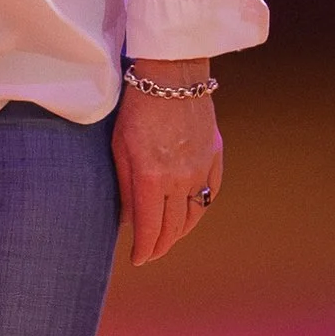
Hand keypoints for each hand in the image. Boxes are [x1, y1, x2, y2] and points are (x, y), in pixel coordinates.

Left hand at [112, 62, 221, 264]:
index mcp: (151, 178)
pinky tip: (191, 214)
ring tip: (168, 239)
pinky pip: (211, 192)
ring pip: (195, 214)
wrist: (172, 76)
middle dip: (161, 245)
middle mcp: (180, 178)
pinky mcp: (215, 155)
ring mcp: (201, 168)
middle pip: (174, 226)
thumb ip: (124, 185)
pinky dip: (200, 208)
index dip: (144, 249)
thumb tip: (126, 218)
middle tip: (150, 254)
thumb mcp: (119, 147)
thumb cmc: (136, 109)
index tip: (137, 259)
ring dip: (181, 232)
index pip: (150, 227)